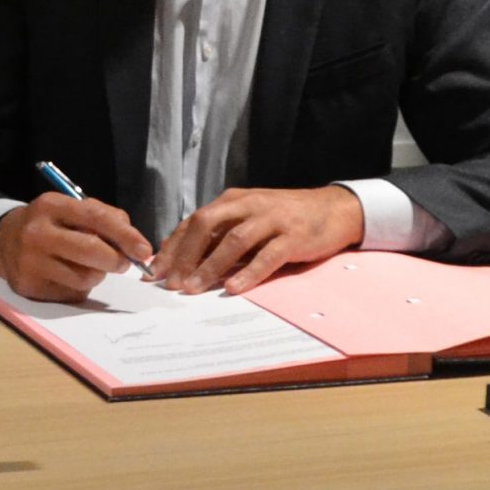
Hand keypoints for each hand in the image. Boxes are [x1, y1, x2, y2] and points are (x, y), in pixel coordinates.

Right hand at [0, 191, 155, 302]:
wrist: (2, 241)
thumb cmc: (48, 223)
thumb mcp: (69, 208)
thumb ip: (103, 217)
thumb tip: (133, 243)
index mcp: (51, 205)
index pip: (96, 218)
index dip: (125, 235)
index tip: (144, 250)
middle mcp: (38, 233)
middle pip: (92, 251)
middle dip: (116, 260)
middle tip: (123, 263)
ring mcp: (31, 262)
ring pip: (85, 277)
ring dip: (97, 275)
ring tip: (86, 265)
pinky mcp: (30, 287)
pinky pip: (72, 294)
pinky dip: (79, 287)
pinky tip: (67, 275)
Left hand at [153, 186, 364, 294]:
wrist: (334, 209)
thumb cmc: (286, 217)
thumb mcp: (249, 218)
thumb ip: (220, 233)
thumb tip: (182, 255)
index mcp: (233, 200)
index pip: (193, 221)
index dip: (173, 247)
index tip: (155, 272)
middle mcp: (248, 205)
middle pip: (206, 225)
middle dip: (185, 255)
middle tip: (171, 283)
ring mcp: (272, 219)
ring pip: (234, 240)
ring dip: (211, 266)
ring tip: (194, 289)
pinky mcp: (294, 236)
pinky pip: (268, 255)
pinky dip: (249, 272)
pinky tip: (233, 288)